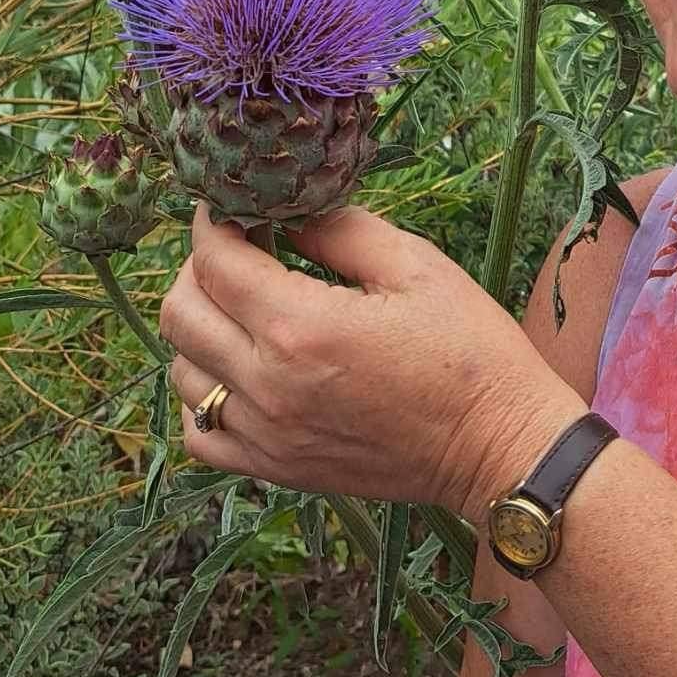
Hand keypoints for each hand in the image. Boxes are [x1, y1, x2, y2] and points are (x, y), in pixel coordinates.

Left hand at [159, 204, 582, 521]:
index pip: (215, 260)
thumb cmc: (468, 348)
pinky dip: (205, 397)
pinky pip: (201, 434)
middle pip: (180, 313)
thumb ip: (339, 229)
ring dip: (202, 330)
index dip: (215, 222)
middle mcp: (269, 384)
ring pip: (182, 372)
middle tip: (244, 252)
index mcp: (302, 326)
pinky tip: (243, 373)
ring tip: (247, 310)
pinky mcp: (276, 469)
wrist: (497, 444)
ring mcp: (267, 434)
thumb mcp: (415, 265)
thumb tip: (284, 209)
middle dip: (200, 268)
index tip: (234, 207)